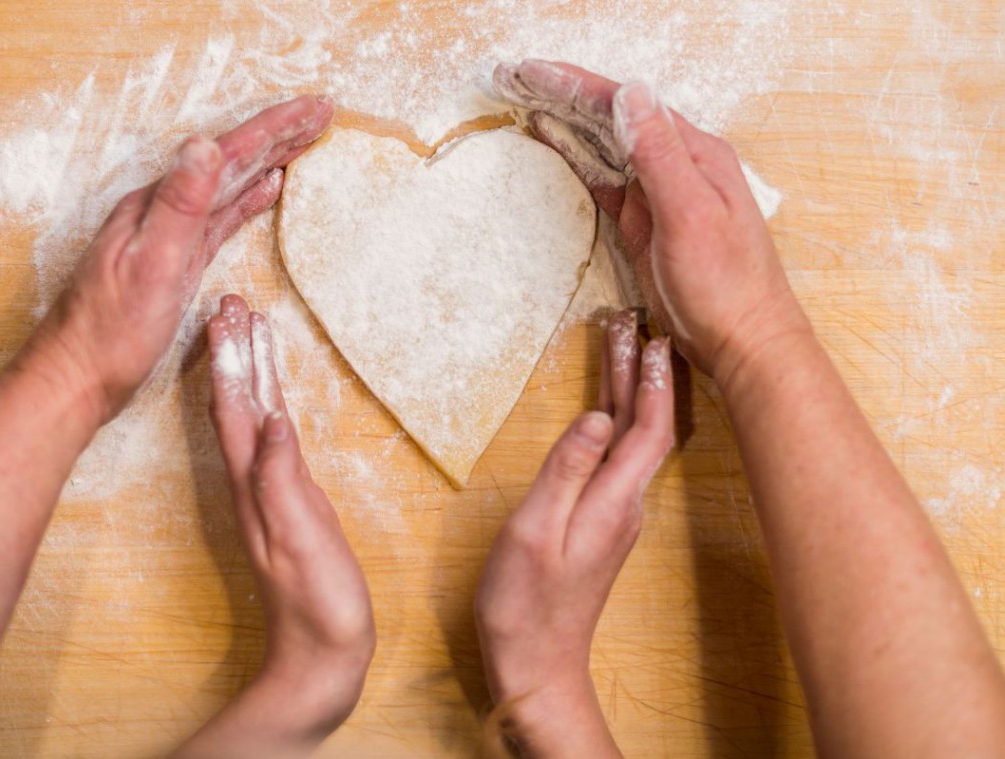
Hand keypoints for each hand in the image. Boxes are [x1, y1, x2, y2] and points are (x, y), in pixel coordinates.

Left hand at [21, 96, 333, 426]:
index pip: (228, 153)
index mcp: (160, 203)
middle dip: (278, 134)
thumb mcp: (151, 263)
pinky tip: (265, 191)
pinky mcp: (179, 261)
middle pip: (231, 160)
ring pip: (230, 185)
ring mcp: (171, 235)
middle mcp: (165, 210)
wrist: (79, 375)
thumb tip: (205, 145)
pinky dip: (248, 199)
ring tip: (302, 142)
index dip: (275, 128)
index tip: (317, 109)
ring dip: (268, 160)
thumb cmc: (110, 330)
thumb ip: (179, 204)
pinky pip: (222, 217)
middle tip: (322, 114)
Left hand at [178, 294, 373, 756]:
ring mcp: (270, 492)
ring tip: (253, 330)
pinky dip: (271, 405)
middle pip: (237, 403)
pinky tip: (276, 396)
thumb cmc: (317, 602)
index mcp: (254, 482)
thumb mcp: (302, 539)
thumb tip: (274, 418)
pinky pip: (274, 439)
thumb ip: (284, 480)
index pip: (234, 407)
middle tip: (233, 302)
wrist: (321, 655)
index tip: (227, 310)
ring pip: (254, 417)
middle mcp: (254, 481)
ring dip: (250, 372)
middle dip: (234, 351)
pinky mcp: (290, 503)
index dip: (229, 358)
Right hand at [475, 311, 673, 757]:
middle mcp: (625, 504)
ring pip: (633, 440)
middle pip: (644, 426)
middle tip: (627, 323)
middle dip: (639, 372)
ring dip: (629, 393)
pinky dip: (615, 420)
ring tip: (619, 349)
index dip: (653, 378)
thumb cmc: (526, 604)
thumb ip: (565, 472)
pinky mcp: (601, 524)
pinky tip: (605, 409)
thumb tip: (596, 417)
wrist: (538, 665)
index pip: (647, 427)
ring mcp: (615, 515)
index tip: (649, 334)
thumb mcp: (534, 532)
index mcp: (613, 501)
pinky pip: (618, 458)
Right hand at [494, 60, 808, 383]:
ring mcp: (661, 193)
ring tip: (526, 99)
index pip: (627, 104)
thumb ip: (659, 155)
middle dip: (564, 94)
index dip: (576, 85)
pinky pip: (607, 179)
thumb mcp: (690, 214)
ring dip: (567, 121)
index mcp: (694, 154)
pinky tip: (557, 144)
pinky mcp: (646, 223)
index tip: (532, 73)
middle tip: (515, 78)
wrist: (743, 342)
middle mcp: (678, 165)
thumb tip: (631, 94)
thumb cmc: (727, 287)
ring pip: (607, 145)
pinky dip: (578, 159)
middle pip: (614, 116)